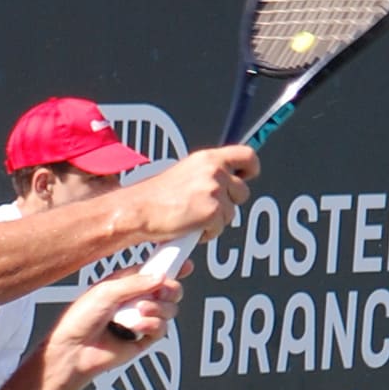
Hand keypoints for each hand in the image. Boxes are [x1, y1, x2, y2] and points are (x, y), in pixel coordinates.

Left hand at [41, 269, 184, 384]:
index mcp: (123, 283)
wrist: (74, 350)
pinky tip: (138, 326)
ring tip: (139, 311)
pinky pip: (162, 328)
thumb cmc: (79, 320)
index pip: (152, 270)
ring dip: (158, 309)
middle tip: (161, 290)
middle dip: (169, 288)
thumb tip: (160, 277)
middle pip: (167, 289)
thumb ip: (135, 283)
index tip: (183, 262)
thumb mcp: (106, 292)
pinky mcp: (143, 337)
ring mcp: (139, 318)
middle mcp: (133, 299)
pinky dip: (153, 325)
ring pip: (168, 309)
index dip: (169, 265)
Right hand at [129, 145, 258, 242]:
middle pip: (243, 191)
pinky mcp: (213, 212)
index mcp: (207, 159)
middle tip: (205, 207)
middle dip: (228, 203)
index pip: (247, 156)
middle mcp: (214, 171)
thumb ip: (206, 174)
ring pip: (232, 212)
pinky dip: (206, 233)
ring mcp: (215, 192)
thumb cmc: (153, 196)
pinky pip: (220, 228)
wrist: (138, 211)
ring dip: (215, 220)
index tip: (246, 176)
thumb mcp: (183, 173)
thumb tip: (224, 180)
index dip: (250, 169)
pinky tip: (188, 228)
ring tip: (192, 218)